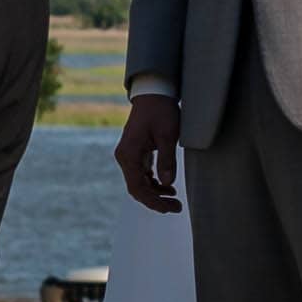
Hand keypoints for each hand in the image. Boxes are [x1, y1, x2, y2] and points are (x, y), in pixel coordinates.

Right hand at [114, 94, 182, 212]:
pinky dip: (153, 183)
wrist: (154, 93)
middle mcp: (124, 156)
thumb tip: (168, 184)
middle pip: (136, 188)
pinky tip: (167, 186)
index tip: (171, 208)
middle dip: (155, 200)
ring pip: (138, 182)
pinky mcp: (135, 153)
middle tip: (176, 207)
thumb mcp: (168, 135)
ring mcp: (129, 155)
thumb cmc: (161, 111)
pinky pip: (141, 174)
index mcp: (129, 153)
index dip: (153, 201)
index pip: (138, 187)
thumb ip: (167, 160)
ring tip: (174, 198)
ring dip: (155, 193)